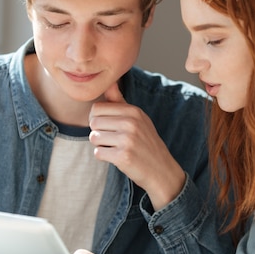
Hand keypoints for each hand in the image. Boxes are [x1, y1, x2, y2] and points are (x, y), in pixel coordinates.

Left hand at [89, 83, 185, 209]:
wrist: (161, 170)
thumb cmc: (145, 143)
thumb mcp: (137, 119)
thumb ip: (120, 102)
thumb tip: (109, 83)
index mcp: (134, 111)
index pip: (97, 108)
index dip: (97, 119)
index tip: (108, 127)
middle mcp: (131, 123)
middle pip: (93, 122)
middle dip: (98, 132)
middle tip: (112, 140)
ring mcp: (128, 139)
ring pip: (94, 137)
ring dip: (101, 145)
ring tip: (115, 148)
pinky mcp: (123, 156)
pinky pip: (98, 153)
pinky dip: (104, 157)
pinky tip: (117, 158)